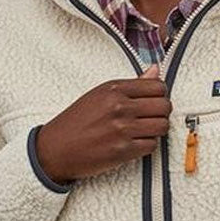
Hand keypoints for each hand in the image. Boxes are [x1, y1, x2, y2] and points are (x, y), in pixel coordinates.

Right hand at [35, 64, 169, 184]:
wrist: (55, 149)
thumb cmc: (75, 122)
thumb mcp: (99, 94)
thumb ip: (131, 84)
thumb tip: (155, 70)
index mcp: (113, 89)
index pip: (157, 86)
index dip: (161, 94)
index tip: (154, 100)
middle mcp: (119, 107)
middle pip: (164, 106)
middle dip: (161, 112)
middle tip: (152, 117)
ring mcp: (122, 129)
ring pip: (162, 126)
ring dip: (157, 129)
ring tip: (145, 130)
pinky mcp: (123, 150)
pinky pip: (152, 145)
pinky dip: (147, 145)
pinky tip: (136, 142)